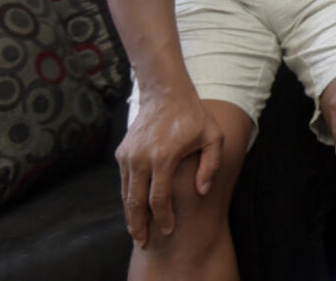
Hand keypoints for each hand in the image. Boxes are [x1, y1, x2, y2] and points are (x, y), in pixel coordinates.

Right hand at [116, 87, 222, 247]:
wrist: (165, 93)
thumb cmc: (193, 116)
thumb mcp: (213, 136)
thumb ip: (210, 165)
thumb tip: (202, 191)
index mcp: (164, 156)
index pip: (159, 198)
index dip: (163, 218)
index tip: (168, 230)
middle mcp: (141, 158)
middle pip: (135, 202)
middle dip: (139, 225)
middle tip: (144, 241)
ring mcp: (128, 155)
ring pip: (125, 193)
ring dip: (130, 214)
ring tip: (137, 230)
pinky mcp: (122, 152)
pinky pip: (123, 181)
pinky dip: (127, 196)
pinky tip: (134, 207)